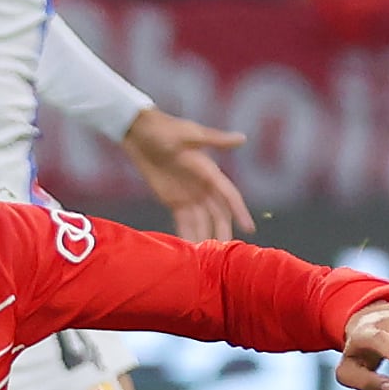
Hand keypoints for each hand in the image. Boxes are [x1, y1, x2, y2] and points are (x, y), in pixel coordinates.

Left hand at [124, 107, 252, 241]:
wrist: (139, 132)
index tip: (249, 228)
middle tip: (227, 253)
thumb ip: (215, 139)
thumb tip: (242, 138)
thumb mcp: (190, 134)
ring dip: (206, 237)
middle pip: (218, 214)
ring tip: (209, 260)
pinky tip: (190, 251)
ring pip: (202, 222)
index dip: (239, 211)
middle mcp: (204, 187)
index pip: (229, 195)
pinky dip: (188, 235)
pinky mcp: (174, 201)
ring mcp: (189, 195)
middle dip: (222, 232)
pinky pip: (183, 222)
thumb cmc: (165, 129)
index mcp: (210, 172)